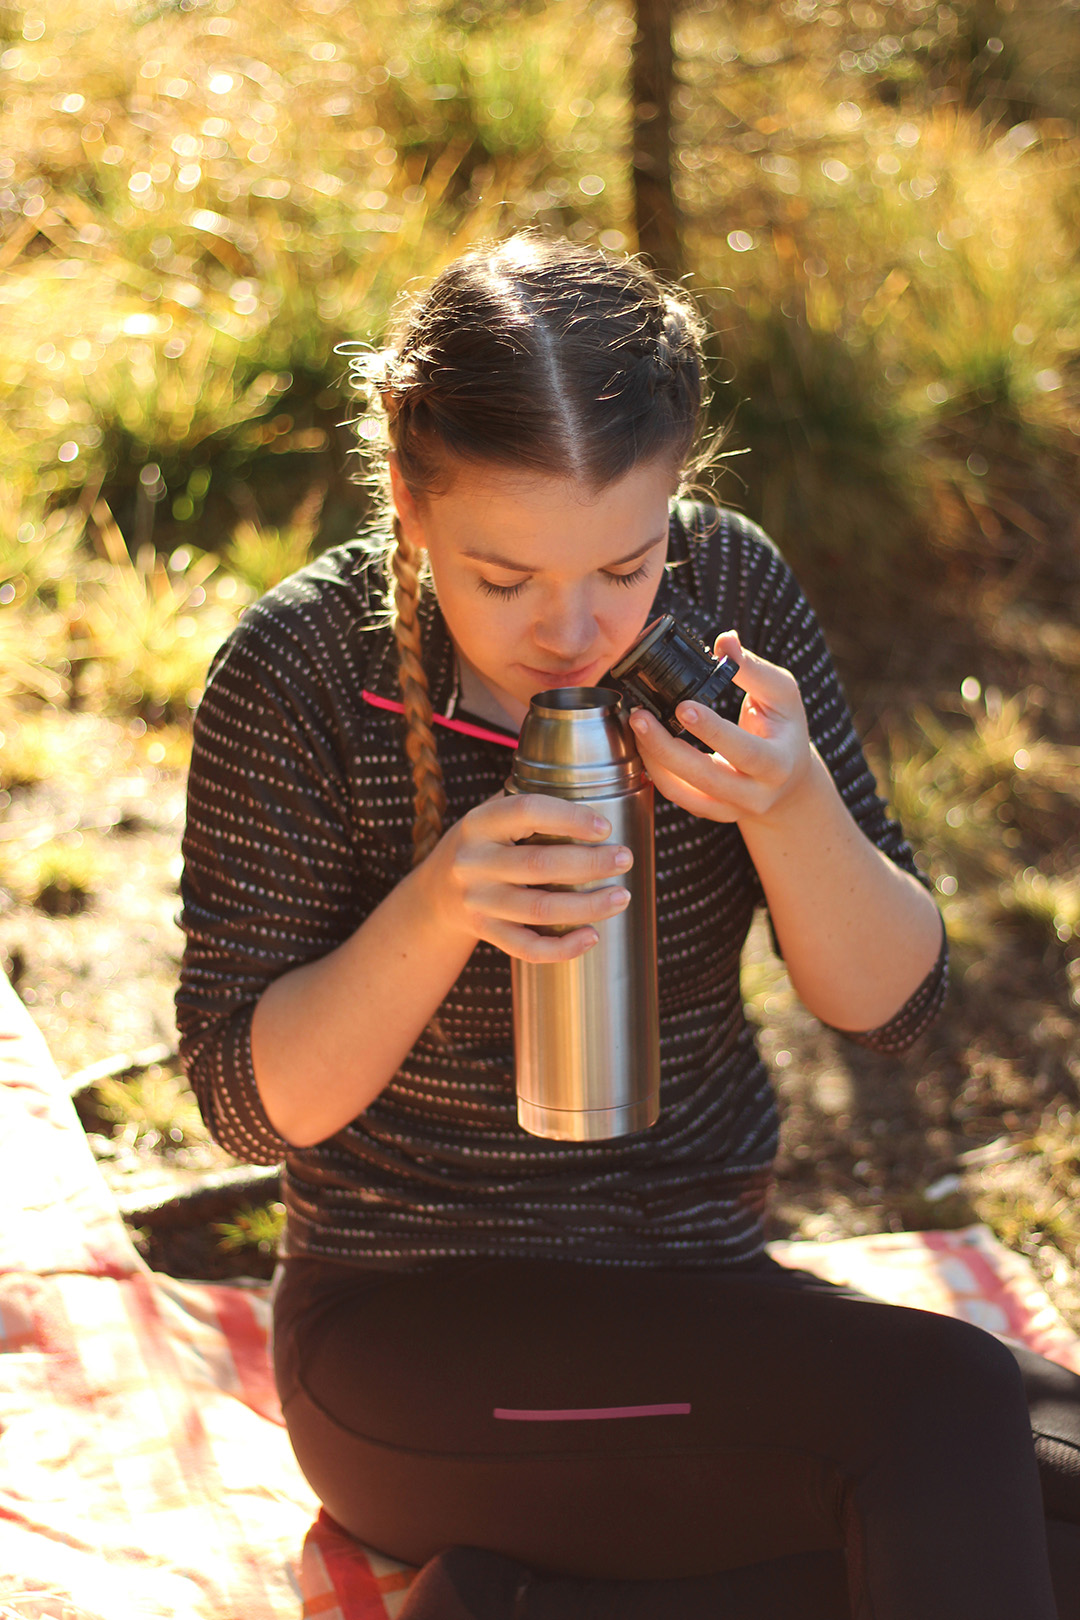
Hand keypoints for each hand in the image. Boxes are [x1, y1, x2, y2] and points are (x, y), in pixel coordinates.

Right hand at [425, 791, 633, 963]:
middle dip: (590, 863)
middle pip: (539, 865)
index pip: (527, 812)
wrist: (435, 894)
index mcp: (480, 823)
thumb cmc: (484, 846)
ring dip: (587, 906)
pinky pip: (527, 947)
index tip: (606, 827)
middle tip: (624, 859)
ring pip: (539, 910)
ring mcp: (477, 901)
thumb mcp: (492, 817)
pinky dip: (563, 947)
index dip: (570, 818)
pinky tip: (592, 936)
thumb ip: (530, 806)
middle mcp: (473, 862)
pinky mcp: (485, 932)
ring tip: (621, 897)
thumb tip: (599, 792)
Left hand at [628, 630, 813, 824]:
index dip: (712, 731)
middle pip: (705, 777)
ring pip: (682, 792)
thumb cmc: (784, 730)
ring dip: (652, 759)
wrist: (788, 784)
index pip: (744, 750)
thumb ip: (753, 669)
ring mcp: (729, 808)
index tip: (682, 706)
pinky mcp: (708, 811)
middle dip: (665, 748)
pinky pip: (675, 795)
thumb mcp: (782, 696)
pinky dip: (654, 770)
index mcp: (778, 764)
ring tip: (635, 725)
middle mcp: (755, 794)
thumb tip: (724, 641)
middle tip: (639, 716)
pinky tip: (641, 743)